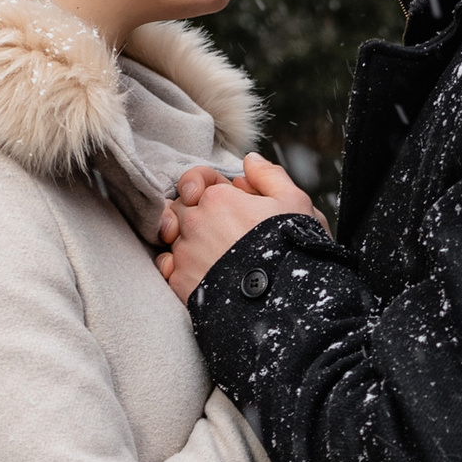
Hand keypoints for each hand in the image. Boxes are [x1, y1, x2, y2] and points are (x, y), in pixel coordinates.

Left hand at [158, 153, 320, 299]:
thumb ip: (269, 176)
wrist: (281, 301)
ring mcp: (184, 253)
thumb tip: (249, 161)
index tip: (218, 200)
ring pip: (173, 238)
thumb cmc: (291, 250)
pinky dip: (179, 267)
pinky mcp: (180, 281)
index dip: (204, 187)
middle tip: (218, 229)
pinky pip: (168, 267)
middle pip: (178, 208)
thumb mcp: (294, 203)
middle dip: (193, 214)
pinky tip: (202, 272)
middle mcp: (194, 222)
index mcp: (217, 198)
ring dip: (187, 242)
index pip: (194, 181)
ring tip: (213, 254)